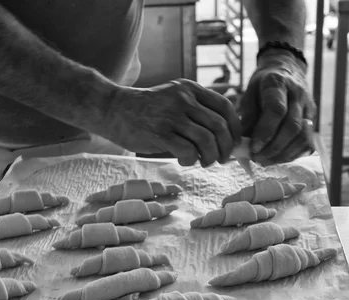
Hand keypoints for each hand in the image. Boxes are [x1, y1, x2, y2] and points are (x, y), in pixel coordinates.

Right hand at [106, 79, 240, 166]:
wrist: (113, 109)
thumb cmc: (147, 110)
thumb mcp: (175, 99)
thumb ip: (197, 110)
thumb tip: (225, 136)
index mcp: (190, 89)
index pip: (225, 107)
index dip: (235, 128)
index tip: (234, 142)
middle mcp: (183, 99)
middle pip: (219, 126)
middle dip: (226, 148)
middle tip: (222, 159)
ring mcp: (171, 115)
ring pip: (206, 140)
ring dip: (211, 156)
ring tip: (204, 162)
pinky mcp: (159, 133)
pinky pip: (187, 150)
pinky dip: (192, 160)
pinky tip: (185, 160)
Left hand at [238, 49, 315, 165]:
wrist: (285, 70)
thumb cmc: (262, 86)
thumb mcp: (248, 94)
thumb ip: (246, 117)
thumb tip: (240, 144)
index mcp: (278, 83)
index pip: (277, 110)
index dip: (265, 132)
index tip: (253, 148)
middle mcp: (298, 94)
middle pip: (292, 126)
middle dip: (274, 147)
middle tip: (257, 159)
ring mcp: (309, 107)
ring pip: (303, 136)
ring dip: (283, 154)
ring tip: (265, 161)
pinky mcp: (313, 119)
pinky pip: (307, 142)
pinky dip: (293, 154)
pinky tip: (277, 158)